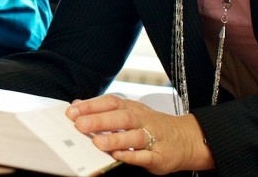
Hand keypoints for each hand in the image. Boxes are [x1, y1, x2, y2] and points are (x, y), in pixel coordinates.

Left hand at [66, 94, 213, 173]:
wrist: (185, 139)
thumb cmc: (150, 125)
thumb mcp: (129, 112)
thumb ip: (103, 110)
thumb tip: (76, 105)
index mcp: (132, 108)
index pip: (111, 102)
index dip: (91, 105)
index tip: (72, 112)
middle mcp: (143, 120)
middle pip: (122, 117)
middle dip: (100, 120)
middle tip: (80, 125)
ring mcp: (153, 138)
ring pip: (134, 136)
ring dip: (115, 139)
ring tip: (97, 142)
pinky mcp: (160, 156)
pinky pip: (146, 156)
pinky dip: (132, 155)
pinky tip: (118, 156)